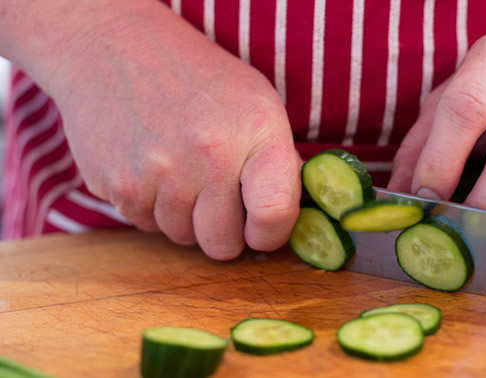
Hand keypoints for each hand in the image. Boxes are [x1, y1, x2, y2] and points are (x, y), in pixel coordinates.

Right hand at [49, 9, 300, 258]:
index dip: (270, 234)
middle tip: (217, 199)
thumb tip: (284, 215)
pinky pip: (145, 225)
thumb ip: (277, 160)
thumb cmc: (197, 78)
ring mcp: (158, 173)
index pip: (274, 214)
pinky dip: (152, 207)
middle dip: (223, 232)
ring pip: (182, 238)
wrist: (114, 47)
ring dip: (185, 218)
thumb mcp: (256, 101)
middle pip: (222, 244)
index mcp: (254, 131)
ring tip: (180, 171)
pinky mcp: (117, 184)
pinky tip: (151, 168)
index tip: (261, 229)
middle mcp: (208, 155)